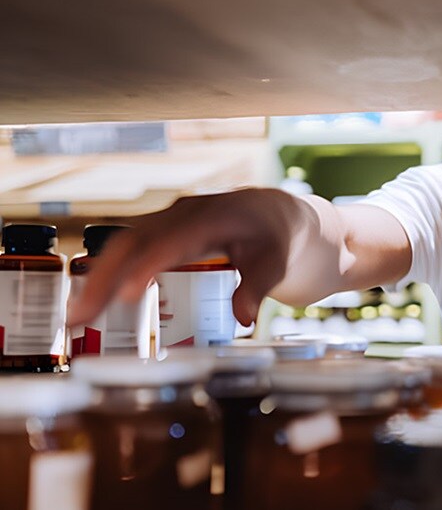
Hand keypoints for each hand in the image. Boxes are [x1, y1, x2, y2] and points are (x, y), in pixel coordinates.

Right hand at [67, 188, 304, 327]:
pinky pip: (125, 249)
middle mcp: (180, 215)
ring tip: (76, 318)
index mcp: (211, 218)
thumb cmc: (272, 239)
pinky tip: (90, 303)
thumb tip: (243, 319)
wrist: (269, 213)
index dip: (149, 264)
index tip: (129, 293)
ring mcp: (165, 221)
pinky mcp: (157, 232)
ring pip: (121, 245)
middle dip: (105, 277)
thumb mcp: (274, 265)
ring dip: (97, 279)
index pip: (173, 241)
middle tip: (81, 317)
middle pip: (133, 242)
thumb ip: (258, 289)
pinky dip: (105, 274)